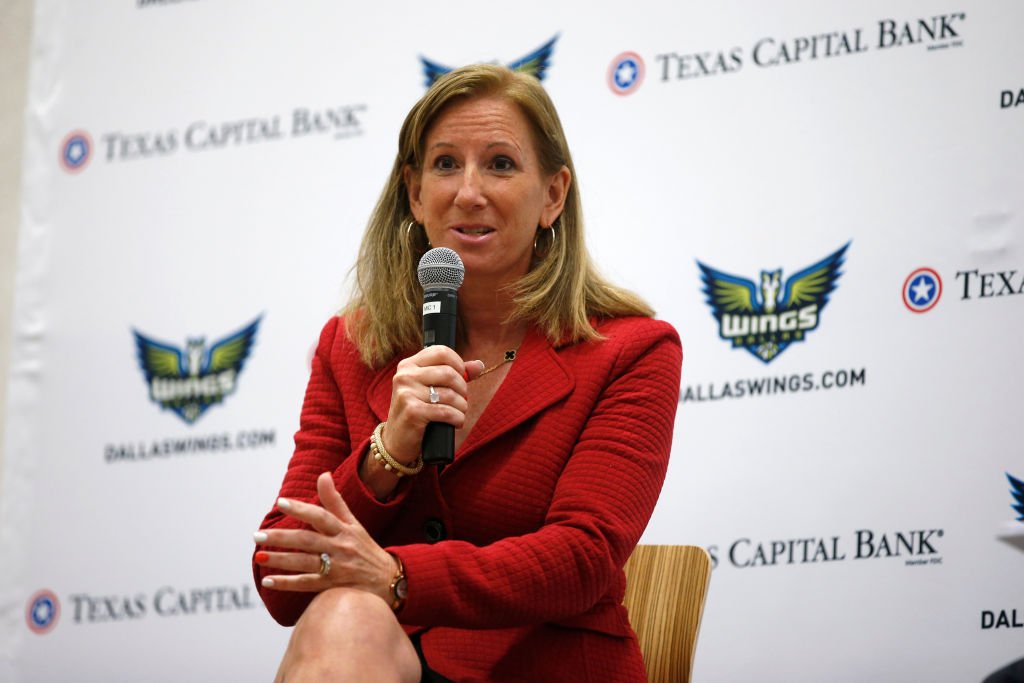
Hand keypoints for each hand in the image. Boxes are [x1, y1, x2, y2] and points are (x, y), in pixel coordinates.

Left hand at [255, 472, 394, 601]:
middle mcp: (340, 547)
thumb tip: (323, 475)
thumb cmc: (366, 549)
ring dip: (280, 560)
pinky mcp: (333, 587)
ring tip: (259, 556)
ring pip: (304, 562)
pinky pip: (307, 584)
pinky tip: (268, 581)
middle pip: (307, 540)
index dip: (301, 509)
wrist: (389, 580)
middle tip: (257, 535)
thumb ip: (335, 501)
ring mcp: (337, 568)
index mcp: (345, 530)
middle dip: (282, 537)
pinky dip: (287, 583)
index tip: (281, 503)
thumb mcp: (354, 523)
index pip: (321, 516)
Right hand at [382, 346, 484, 461]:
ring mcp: (406, 393)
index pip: (441, 352)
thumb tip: (479, 365)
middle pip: (448, 373)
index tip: (462, 377)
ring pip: (449, 394)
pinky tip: (456, 422)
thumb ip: (455, 374)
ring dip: (461, 406)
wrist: (397, 441)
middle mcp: (405, 375)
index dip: (458, 363)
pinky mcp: (412, 411)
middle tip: (462, 399)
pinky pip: (446, 411)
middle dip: (462, 389)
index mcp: (409, 365)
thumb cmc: (417, 411)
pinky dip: (457, 418)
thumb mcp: (431, 388)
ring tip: (459, 413)